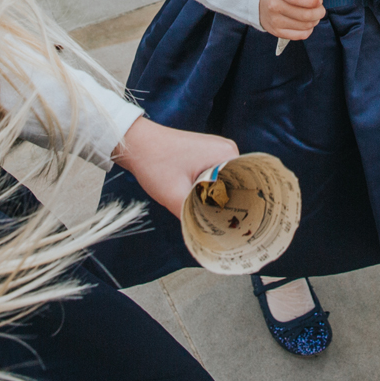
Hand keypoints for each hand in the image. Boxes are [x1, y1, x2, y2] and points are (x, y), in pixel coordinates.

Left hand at [112, 118, 238, 217]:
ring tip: (207, 215)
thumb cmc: (154, 162)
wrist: (136, 142)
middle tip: (219, 226)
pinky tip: (199, 202)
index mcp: (227, 154)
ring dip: (214, 198)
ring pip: (223, 183)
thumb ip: (192, 217)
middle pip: (235, 186)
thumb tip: (204, 238)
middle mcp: (227, 149)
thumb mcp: (174, 195)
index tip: (233, 227)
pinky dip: (207, 190)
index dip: (238, 209)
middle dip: (226, 205)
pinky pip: (214, 176)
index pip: (244, 188)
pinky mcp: (206, 153)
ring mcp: (216, 149)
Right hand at [257, 0, 324, 42]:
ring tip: (315, 15)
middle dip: (318, 13)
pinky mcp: (276, 31)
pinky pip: (299, 36)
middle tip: (321, 9)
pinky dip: (308, 30)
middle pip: (303, 15)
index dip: (311, 1)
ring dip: (314, 21)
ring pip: (303, 26)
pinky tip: (308, 23)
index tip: (320, 0)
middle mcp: (274, 5)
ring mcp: (274, 20)